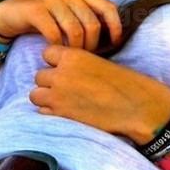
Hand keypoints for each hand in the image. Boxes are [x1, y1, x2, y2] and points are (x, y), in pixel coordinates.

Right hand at [0, 0, 122, 49]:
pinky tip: (55, 51)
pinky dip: (58, 47)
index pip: (107, 7)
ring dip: (76, 48)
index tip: (115, 43)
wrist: (8, 15)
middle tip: (85, 56)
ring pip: (75, 30)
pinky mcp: (36, 10)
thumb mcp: (67, 13)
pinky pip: (54, 33)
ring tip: (71, 56)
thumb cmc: (43, 18)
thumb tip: (111, 34)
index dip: (115, 26)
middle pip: (92, 23)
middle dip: (92, 45)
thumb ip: (85, 17)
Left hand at [30, 45, 169, 143]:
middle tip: (66, 86)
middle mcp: (61, 74)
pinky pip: (42, 112)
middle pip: (39, 75)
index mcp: (72, 56)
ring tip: (62, 99)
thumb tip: (62, 67)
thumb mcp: (98, 61)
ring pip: (35, 94)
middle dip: (50, 81)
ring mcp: (58, 96)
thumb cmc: (122, 82)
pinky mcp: (60, 115)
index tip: (66, 68)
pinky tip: (67, 111)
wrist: (134, 106)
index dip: (55, 61)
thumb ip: (77, 62)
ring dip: (46, 96)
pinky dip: (51, 112)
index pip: (47, 53)